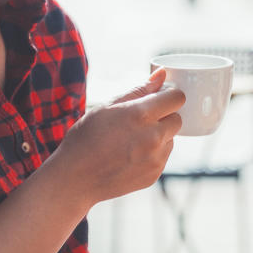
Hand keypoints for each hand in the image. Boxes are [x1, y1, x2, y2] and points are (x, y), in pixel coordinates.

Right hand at [54, 69, 184, 204]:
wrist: (75, 178)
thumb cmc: (86, 137)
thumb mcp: (107, 107)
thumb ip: (139, 90)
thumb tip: (161, 74)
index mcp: (141, 115)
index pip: (177, 98)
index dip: (169, 96)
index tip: (160, 99)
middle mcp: (153, 137)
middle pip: (178, 119)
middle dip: (165, 116)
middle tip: (141, 121)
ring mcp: (155, 158)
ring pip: (171, 138)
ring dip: (160, 136)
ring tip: (132, 140)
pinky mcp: (154, 174)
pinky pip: (163, 156)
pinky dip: (153, 153)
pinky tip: (131, 155)